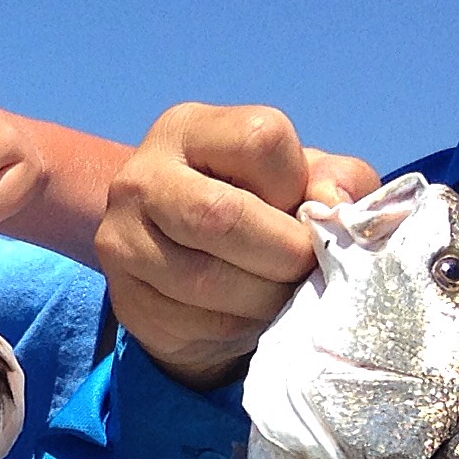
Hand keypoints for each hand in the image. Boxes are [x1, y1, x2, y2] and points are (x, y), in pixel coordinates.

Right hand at [100, 104, 378, 388]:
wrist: (187, 260)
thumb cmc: (259, 207)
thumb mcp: (304, 180)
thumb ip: (337, 180)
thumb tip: (333, 209)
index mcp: (187, 130)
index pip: (258, 139)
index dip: (296, 182)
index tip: (300, 207)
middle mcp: (140, 178)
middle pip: (219, 216)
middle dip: (283, 253)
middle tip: (306, 268)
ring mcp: (120, 242)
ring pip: (204, 280)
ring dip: (264, 298)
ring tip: (282, 295)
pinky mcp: (124, 299)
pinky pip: (191, 323)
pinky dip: (237, 328)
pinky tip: (247, 314)